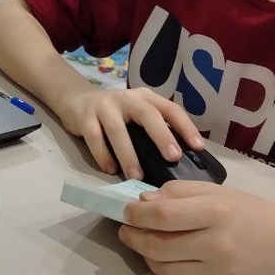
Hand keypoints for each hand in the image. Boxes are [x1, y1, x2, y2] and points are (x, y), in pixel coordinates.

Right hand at [56, 84, 203, 180]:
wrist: (76, 100)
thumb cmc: (116, 114)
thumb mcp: (137, 114)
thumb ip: (153, 129)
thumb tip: (179, 161)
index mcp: (146, 98)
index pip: (170, 108)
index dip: (185, 126)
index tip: (198, 147)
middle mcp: (127, 98)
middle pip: (147, 114)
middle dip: (161, 136)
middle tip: (173, 158)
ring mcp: (104, 106)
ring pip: (118, 130)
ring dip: (129, 155)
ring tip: (137, 177)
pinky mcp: (85, 117)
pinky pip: (95, 138)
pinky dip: (103, 156)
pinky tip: (110, 170)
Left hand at [119, 181, 274, 274]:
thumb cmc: (255, 214)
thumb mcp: (219, 192)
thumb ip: (180, 193)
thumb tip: (143, 202)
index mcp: (216, 213)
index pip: (162, 216)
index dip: (135, 215)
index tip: (126, 212)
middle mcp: (218, 245)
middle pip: (159, 247)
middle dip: (134, 239)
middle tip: (127, 232)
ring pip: (166, 273)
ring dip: (148, 259)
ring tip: (145, 247)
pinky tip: (167, 264)